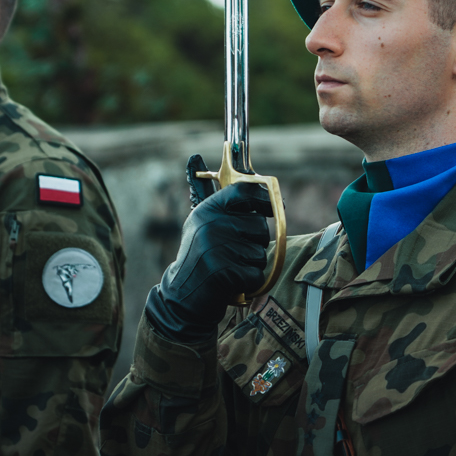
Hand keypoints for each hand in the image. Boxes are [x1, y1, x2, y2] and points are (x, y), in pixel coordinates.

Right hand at [143, 155, 270, 344]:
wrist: (182, 296)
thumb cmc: (198, 256)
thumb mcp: (201, 223)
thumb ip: (212, 196)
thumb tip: (201, 158)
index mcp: (208, 209)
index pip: (246, 191)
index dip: (264, 199)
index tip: (273, 209)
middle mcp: (212, 224)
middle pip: (259, 226)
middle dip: (254, 242)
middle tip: (233, 252)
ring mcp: (217, 248)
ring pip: (260, 252)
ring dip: (250, 263)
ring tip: (229, 267)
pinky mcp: (224, 272)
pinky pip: (256, 273)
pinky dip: (249, 281)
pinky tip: (231, 281)